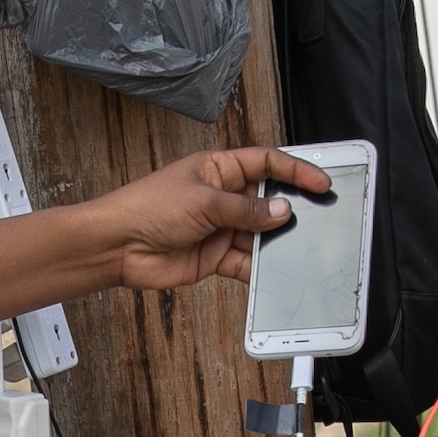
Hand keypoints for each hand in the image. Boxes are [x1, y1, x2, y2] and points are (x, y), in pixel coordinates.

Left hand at [99, 147, 330, 290]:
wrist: (117, 246)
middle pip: (268, 201)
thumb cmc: (147, 208)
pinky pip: (246, 263)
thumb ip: (245, 209)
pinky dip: (260, 269)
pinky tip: (273, 273)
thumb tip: (282, 211)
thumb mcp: (203, 201)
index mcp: (219, 169)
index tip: (320, 182)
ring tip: (296, 251)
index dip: (295, 171)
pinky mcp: (215, 257)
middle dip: (289, 212)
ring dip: (275, 244)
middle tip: (316, 220)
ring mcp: (220, 228)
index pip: (267, 163)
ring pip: (260, 235)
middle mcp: (222, 197)